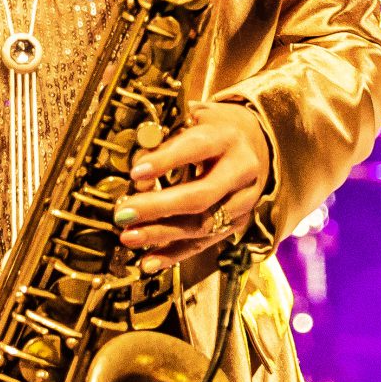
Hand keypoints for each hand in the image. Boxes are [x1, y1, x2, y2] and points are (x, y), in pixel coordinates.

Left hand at [118, 102, 271, 271]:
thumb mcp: (195, 120)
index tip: (136, 172)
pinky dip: (174, 254)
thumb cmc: (214, 130)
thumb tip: (136, 167)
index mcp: (227, 138)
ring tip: (128, 236)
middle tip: (124, 212)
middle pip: (201, 194)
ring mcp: (243, 200)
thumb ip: (167, 139)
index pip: (197, 148)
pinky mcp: (238, 222)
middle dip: (158, 207)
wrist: (256, 144)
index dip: (166, 161)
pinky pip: (204, 243)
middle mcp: (241, 170)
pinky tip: (149, 261)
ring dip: (161, 233)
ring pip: (203, 225)